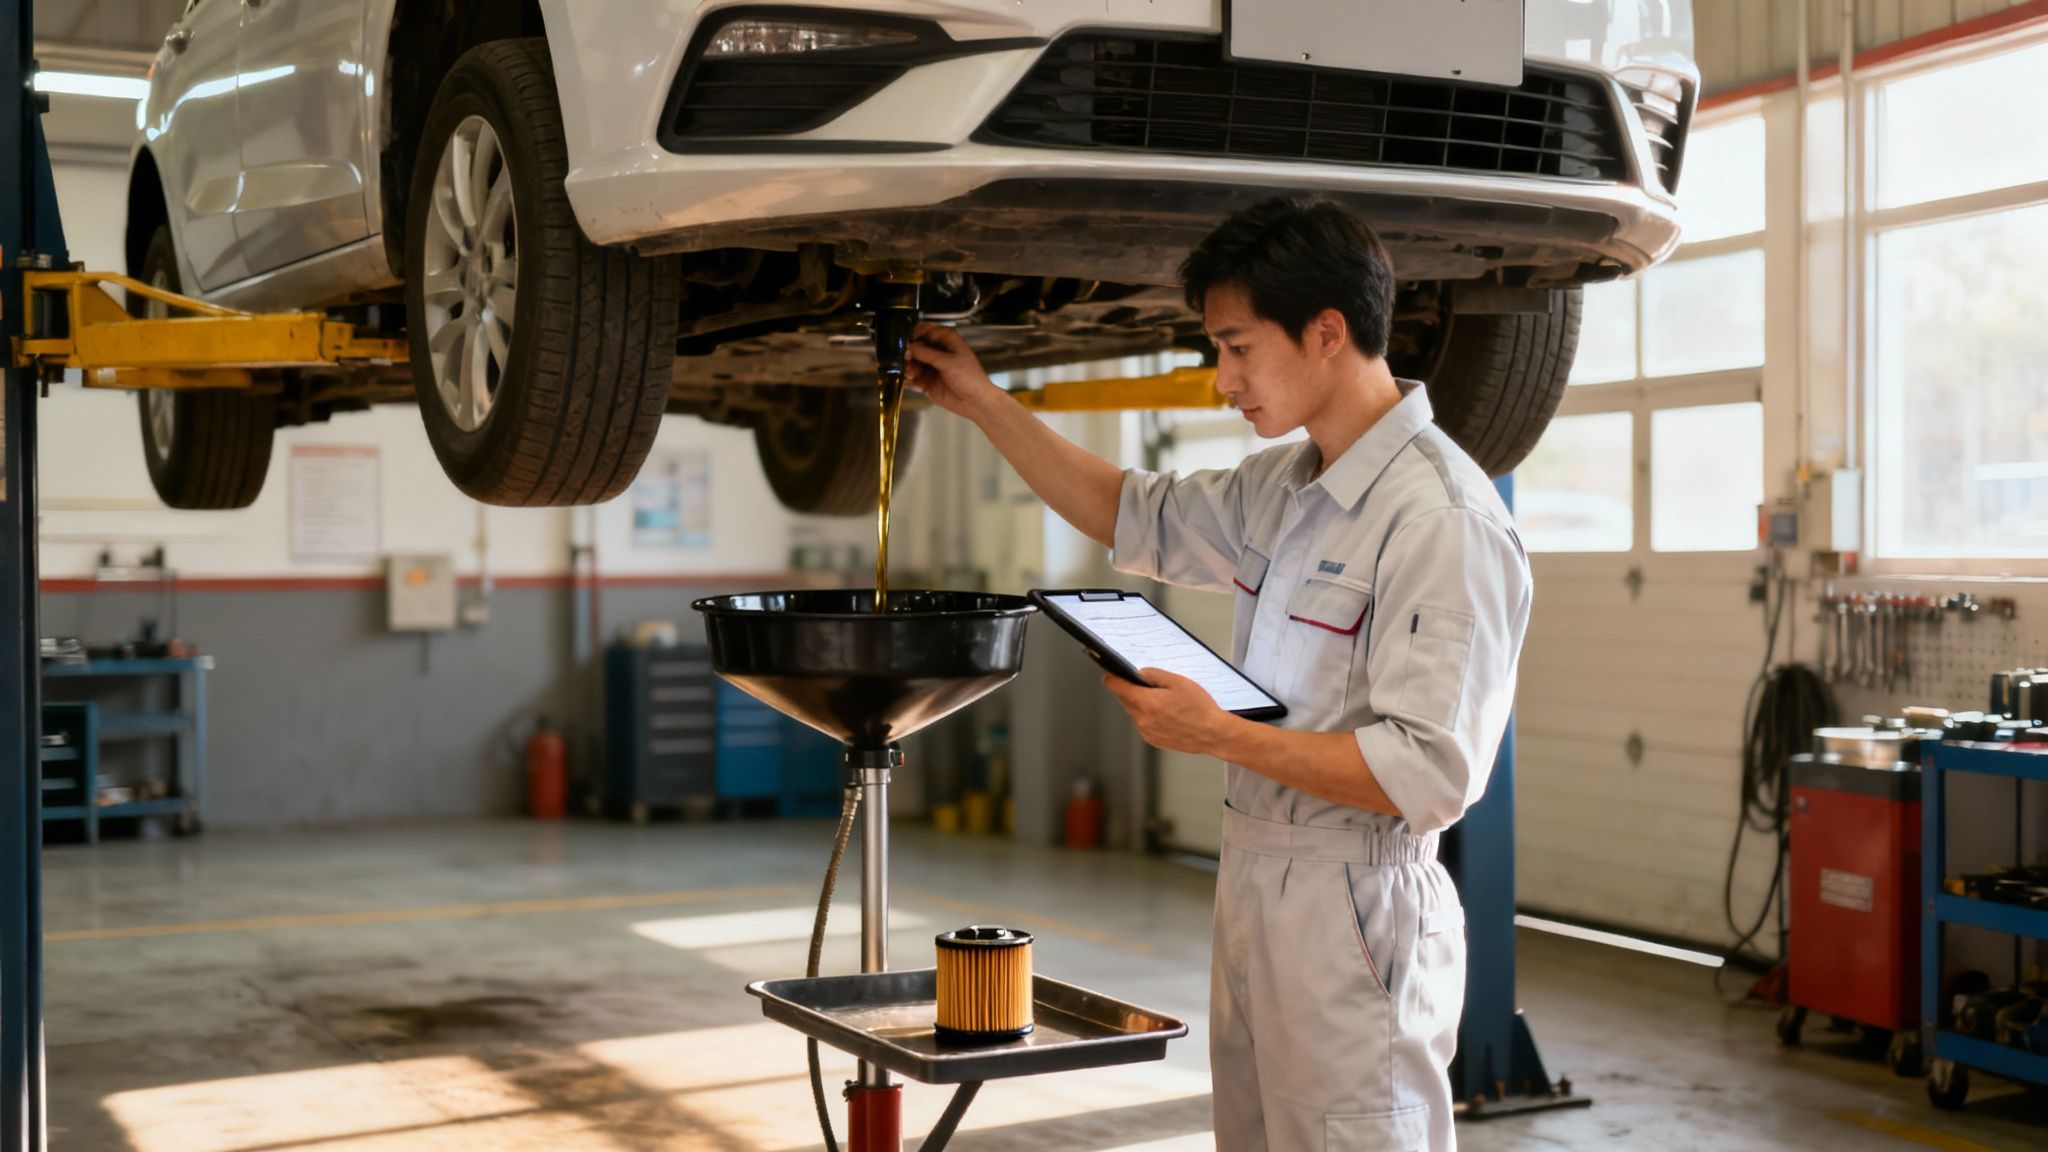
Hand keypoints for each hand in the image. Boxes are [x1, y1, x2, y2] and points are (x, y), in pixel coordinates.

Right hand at [904, 322, 1002, 420]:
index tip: (908, 340)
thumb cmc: (971, 378)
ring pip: (913, 363)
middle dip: (910, 352)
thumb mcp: (949, 362)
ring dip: (908, 367)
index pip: (928, 331)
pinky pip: (913, 378)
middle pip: (917, 347)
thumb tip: (911, 347)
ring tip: (910, 372)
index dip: (917, 334)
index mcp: (947, 341)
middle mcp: (938, 353)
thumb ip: (928, 354)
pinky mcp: (927, 382)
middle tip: (906, 358)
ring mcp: (932, 368)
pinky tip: (909, 380)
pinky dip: (909, 379)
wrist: (975, 402)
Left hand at [1102, 667, 1234, 754]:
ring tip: (1160, 698)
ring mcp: (1147, 732)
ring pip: (1134, 712)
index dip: (1112, 677)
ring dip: (1139, 703)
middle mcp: (1143, 720)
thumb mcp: (1178, 682)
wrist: (1213, 734)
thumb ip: (1155, 674)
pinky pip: (1143, 723)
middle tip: (1142, 682)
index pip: (1116, 687)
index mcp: (1146, 703)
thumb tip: (1139, 673)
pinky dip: (1147, 716)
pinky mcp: (1153, 740)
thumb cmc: (1200, 709)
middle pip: (1125, 700)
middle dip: (1129, 689)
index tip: (1110, 671)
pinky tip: (1164, 711)